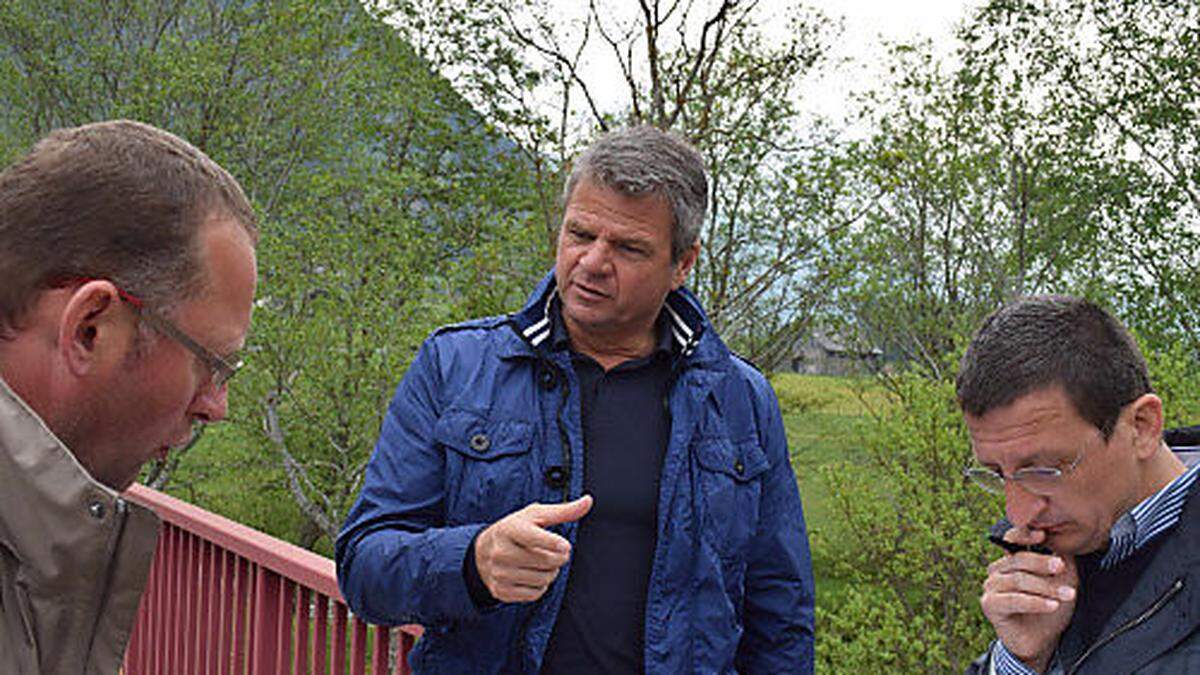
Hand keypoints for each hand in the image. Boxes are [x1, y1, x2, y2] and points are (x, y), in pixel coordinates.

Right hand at [474, 495, 592, 602]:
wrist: (483, 552)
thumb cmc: (516, 530)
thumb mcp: (536, 516)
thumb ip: (564, 511)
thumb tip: (588, 501)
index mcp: (510, 528)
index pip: (536, 538)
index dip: (555, 544)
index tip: (564, 546)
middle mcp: (501, 551)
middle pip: (546, 562)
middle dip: (558, 558)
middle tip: (556, 552)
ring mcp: (499, 573)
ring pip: (543, 580)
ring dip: (550, 573)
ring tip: (542, 563)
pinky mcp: (501, 591)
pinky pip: (535, 594)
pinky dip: (540, 586)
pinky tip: (532, 575)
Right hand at [981, 527, 1077, 672]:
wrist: (1041, 639)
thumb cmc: (1050, 608)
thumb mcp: (1061, 580)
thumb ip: (1060, 560)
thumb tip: (1061, 543)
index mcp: (1011, 561)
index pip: (1011, 539)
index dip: (1024, 535)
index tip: (1043, 535)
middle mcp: (997, 570)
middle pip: (1017, 559)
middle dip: (1042, 563)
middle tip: (1061, 568)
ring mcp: (991, 586)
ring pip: (1018, 580)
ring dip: (1046, 588)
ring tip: (1067, 595)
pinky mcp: (989, 604)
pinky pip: (1014, 600)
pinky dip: (1035, 602)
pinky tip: (1052, 606)